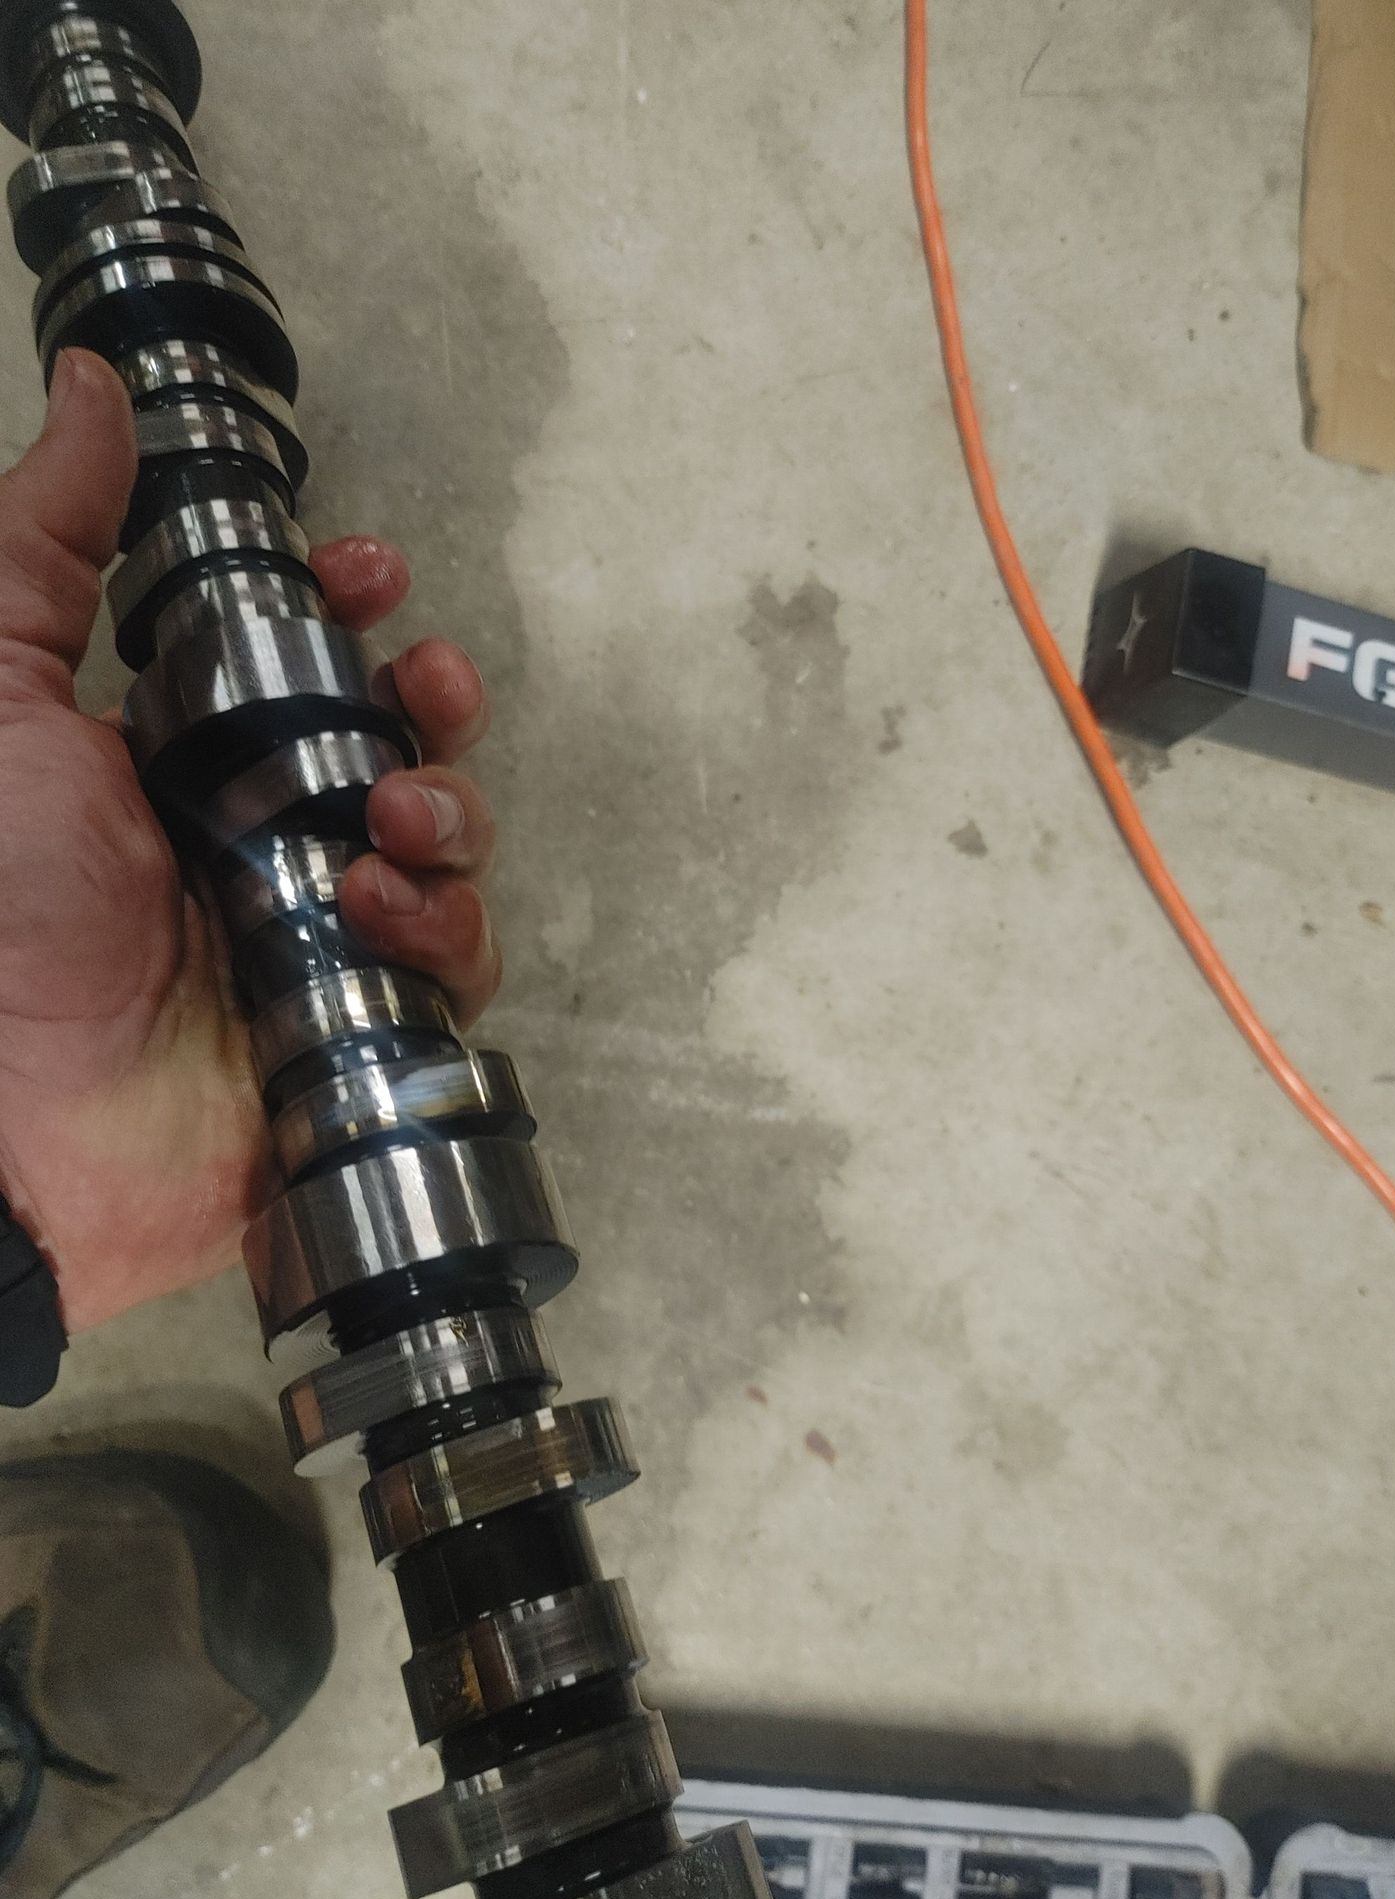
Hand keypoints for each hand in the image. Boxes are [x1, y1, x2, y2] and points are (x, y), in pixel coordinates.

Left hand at [0, 349, 501, 1330]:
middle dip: (430, 701)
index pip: (293, 662)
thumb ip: (43, 539)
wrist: (9, 1127)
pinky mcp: (369, 1030)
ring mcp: (318, 938)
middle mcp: (253, 839)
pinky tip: (377, 915)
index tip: (369, 571)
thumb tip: (96, 381)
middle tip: (423, 690)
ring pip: (442, 848)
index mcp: (167, 758)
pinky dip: (444, 927)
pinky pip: (456, 963)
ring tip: (389, 824)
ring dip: (445, 811)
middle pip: (393, 745)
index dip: (348, 607)